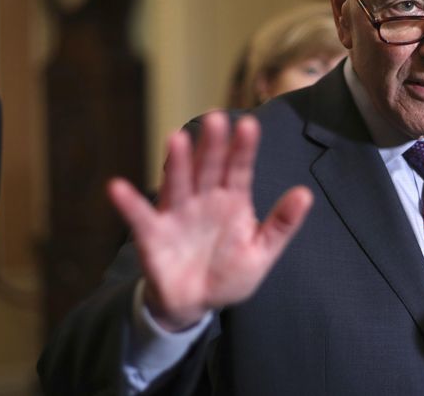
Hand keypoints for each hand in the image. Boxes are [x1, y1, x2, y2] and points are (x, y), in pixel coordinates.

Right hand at [108, 112, 312, 331]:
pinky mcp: (153, 233)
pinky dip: (128, 203)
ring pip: (178, 182)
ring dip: (177, 162)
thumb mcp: (262, 252)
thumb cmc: (230, 273)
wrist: (195, 304)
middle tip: (216, 118)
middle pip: (208, 166)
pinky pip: (139, 216)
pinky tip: (117, 188)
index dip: (244, 148)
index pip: (239, 168)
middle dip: (212, 145)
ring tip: (177, 139)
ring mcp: (178, 213)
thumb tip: (305, 194)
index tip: (250, 125)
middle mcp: (204, 198)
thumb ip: (282, 224)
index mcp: (232, 200)